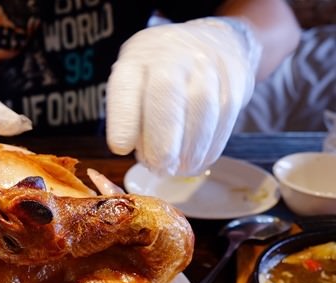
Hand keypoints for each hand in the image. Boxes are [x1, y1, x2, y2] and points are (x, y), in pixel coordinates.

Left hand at [106, 18, 261, 175]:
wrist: (214, 40)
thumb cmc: (161, 73)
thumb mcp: (136, 83)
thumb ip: (134, 117)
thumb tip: (147, 157)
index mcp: (137, 58)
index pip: (125, 85)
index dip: (123, 120)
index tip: (121, 149)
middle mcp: (171, 54)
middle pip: (167, 90)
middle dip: (162, 137)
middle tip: (159, 166)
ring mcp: (207, 62)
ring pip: (202, 106)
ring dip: (190, 148)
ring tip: (179, 169)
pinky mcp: (236, 77)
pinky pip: (225, 116)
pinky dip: (211, 146)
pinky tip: (198, 160)